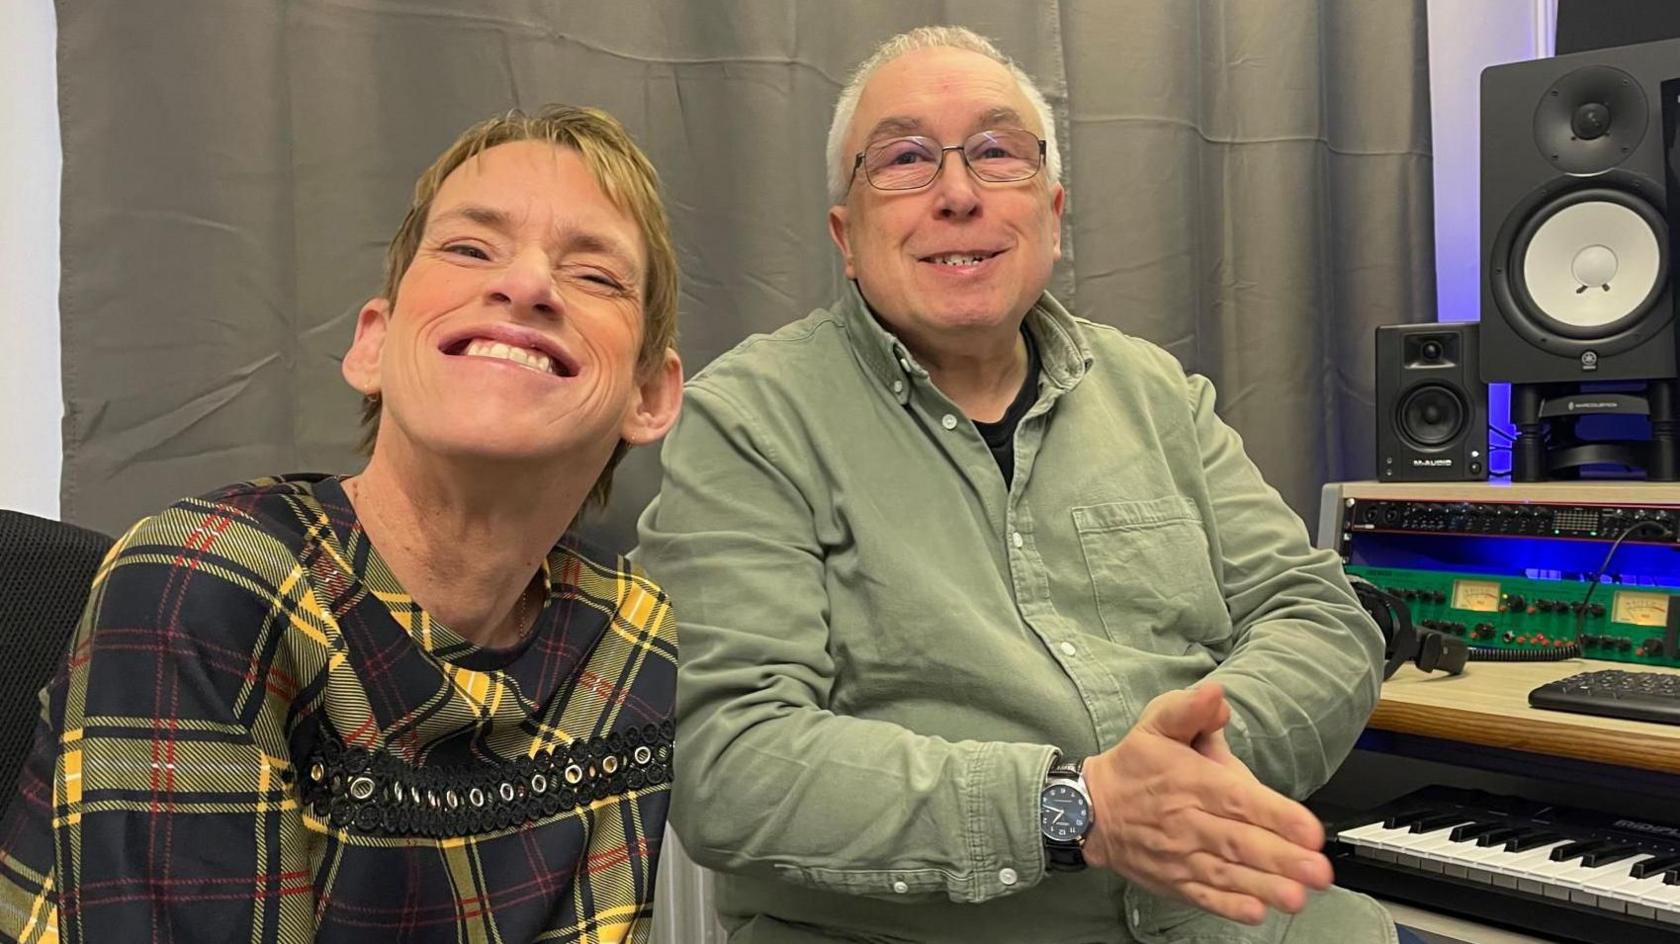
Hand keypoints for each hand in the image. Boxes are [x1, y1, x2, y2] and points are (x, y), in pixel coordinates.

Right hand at [1079, 683, 1332, 924]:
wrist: (1090, 810)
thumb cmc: (1134, 767)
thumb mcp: (1156, 724)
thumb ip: (1190, 710)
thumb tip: (1215, 696)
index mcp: (1190, 781)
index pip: (1238, 799)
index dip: (1276, 815)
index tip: (1309, 829)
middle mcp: (1187, 821)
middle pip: (1239, 841)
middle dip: (1282, 858)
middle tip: (1318, 870)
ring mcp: (1180, 856)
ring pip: (1226, 874)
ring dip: (1264, 887)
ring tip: (1296, 897)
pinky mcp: (1174, 881)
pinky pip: (1203, 897)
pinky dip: (1228, 907)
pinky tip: (1255, 912)